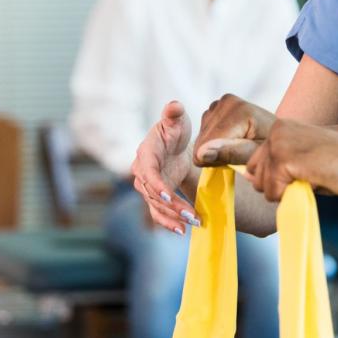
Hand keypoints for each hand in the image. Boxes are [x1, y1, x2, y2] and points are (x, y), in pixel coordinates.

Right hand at [130, 100, 198, 234]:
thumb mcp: (176, 120)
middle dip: (171, 206)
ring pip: (156, 207)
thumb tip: (174, 106)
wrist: (173, 144)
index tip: (167, 194)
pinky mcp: (156, 197)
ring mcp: (148, 187)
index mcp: (146, 153)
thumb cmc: (174, 129)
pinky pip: (159, 213)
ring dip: (173, 217)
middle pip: (153, 194)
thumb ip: (174, 114)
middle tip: (191, 215)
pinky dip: (169, 223)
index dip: (155, 184)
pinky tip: (183, 231)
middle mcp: (142, 172)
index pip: (147, 171)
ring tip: (194, 223)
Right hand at [194, 93, 276, 165]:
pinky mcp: (219, 104)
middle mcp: (228, 101)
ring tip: (235, 145)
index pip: (207, 143)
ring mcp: (223, 101)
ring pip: (202, 134)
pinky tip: (229, 138)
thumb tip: (201, 154)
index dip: (214, 159)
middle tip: (236, 152)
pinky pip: (204, 127)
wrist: (276, 132)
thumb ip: (229, 153)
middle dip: (215, 152)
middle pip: (203, 138)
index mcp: (240, 112)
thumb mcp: (253, 155)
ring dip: (214, 145)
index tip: (232, 160)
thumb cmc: (268, 145)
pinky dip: (213, 137)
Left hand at [244, 119, 337, 201]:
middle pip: (254, 175)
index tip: (300, 174)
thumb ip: (277, 165)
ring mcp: (279, 144)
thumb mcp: (303, 158)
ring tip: (312, 178)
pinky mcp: (284, 160)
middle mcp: (276, 131)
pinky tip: (313, 181)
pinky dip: (292, 196)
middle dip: (276, 185)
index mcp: (281, 127)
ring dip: (285, 191)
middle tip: (308, 177)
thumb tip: (250, 179)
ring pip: (263, 186)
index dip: (275, 177)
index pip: (256, 163)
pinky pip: (274, 193)